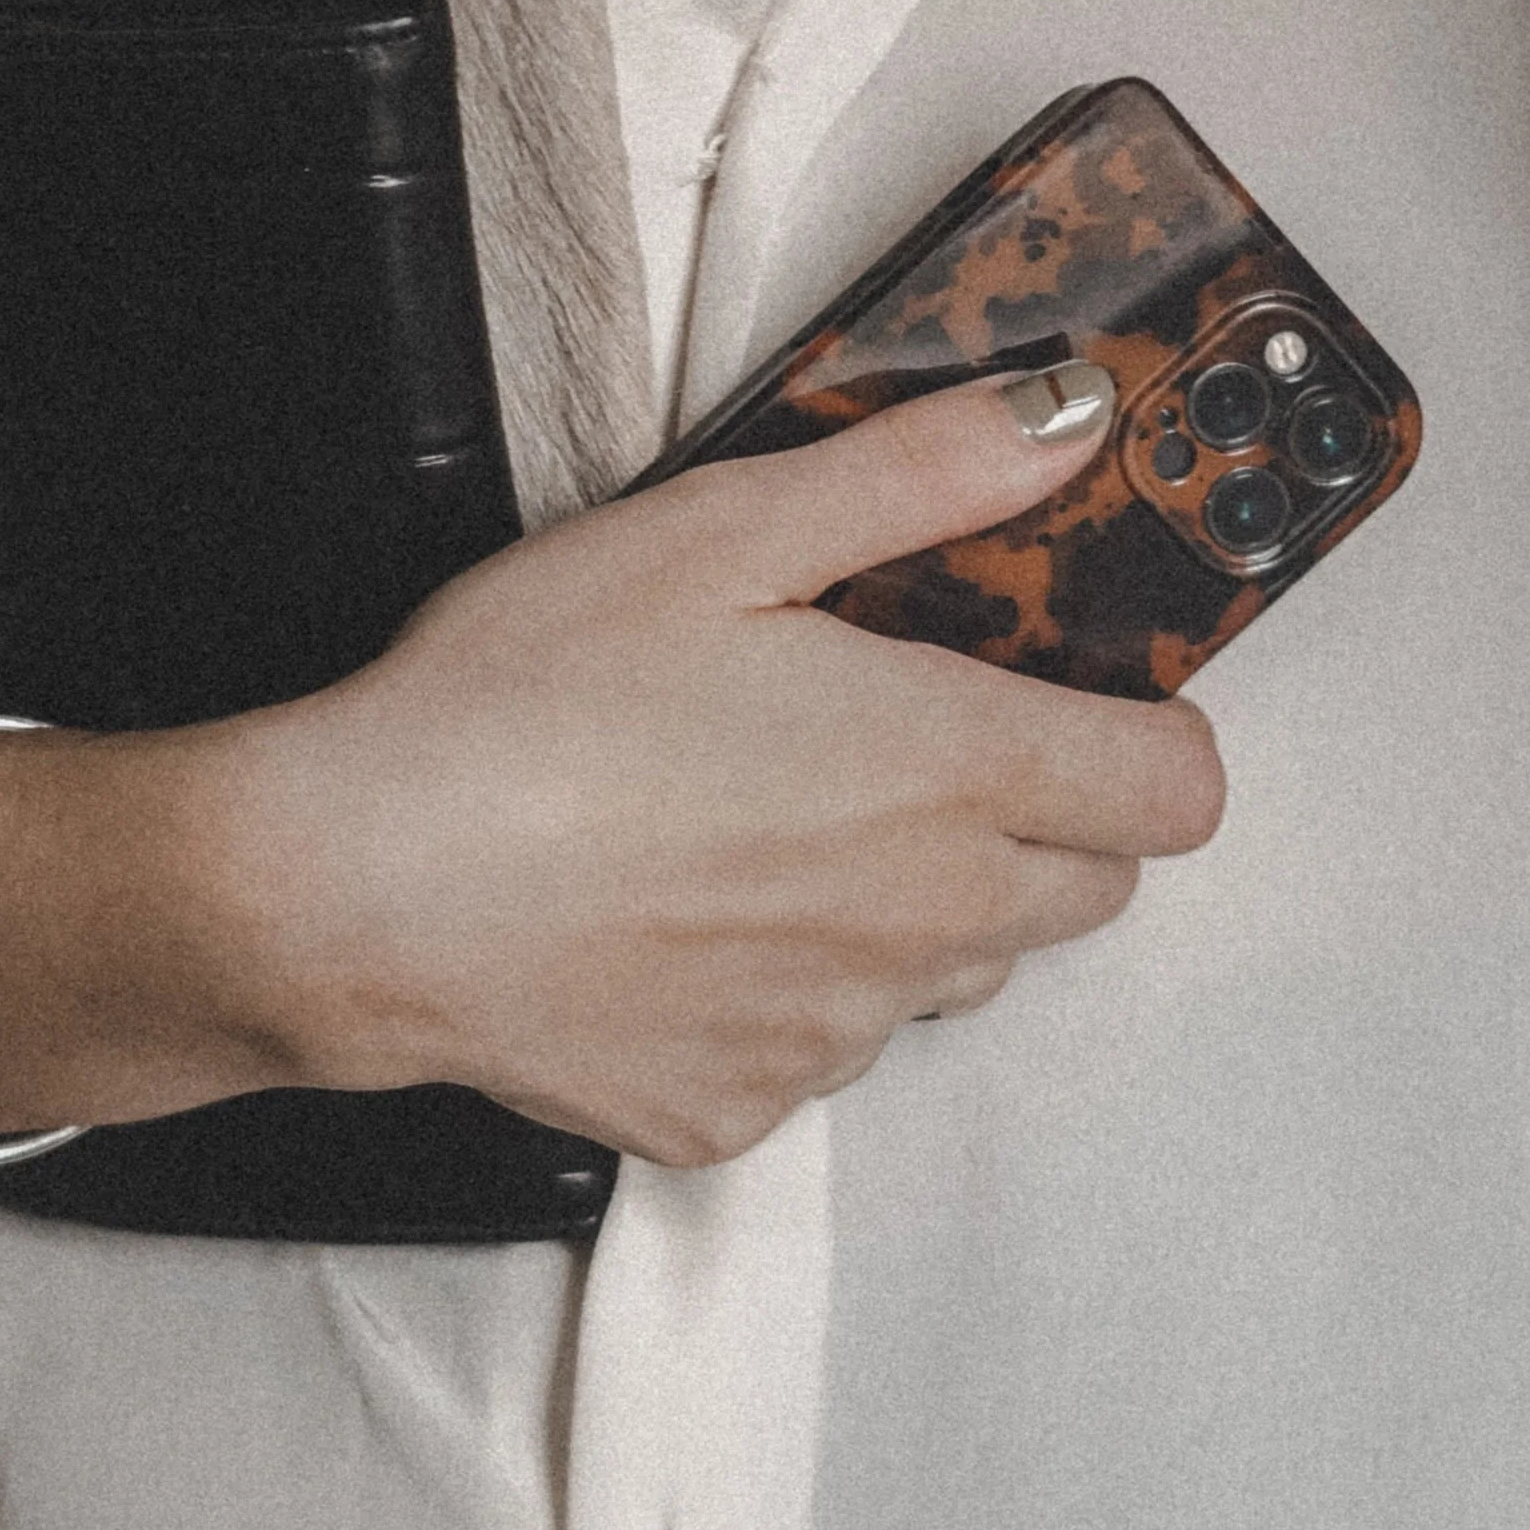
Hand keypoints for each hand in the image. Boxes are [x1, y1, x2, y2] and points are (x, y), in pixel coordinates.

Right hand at [198, 372, 1224, 1164]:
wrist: (356, 890)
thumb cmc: (521, 703)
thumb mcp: (722, 532)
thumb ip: (921, 476)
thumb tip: (1069, 419)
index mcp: (945, 769)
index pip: (1173, 791)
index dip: (1145, 737)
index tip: (1074, 701)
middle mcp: (922, 922)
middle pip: (1086, 892)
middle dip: (1034, 822)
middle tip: (897, 750)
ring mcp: (835, 1035)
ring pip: (950, 977)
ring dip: (909, 912)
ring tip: (760, 832)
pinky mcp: (741, 1110)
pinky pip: (816, 1055)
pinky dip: (778, 996)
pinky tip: (673, 922)